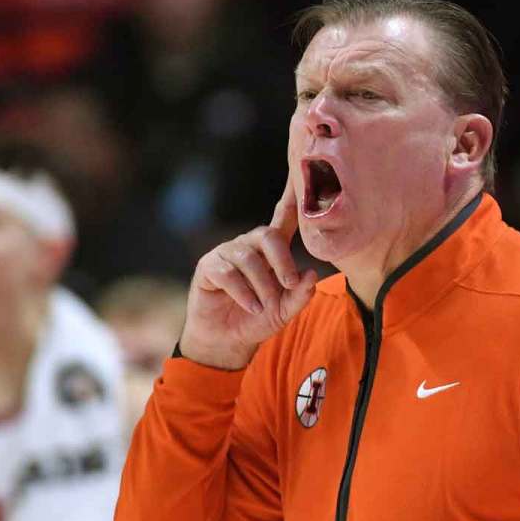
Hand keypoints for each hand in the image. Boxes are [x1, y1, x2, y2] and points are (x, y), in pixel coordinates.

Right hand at [179, 174, 317, 369]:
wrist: (228, 341)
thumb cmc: (258, 319)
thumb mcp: (286, 311)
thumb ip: (300, 294)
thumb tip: (311, 274)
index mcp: (271, 251)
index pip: (283, 219)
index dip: (292, 199)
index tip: (301, 179)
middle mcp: (249, 245)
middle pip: (267, 235)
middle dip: (282, 260)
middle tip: (290, 283)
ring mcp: (227, 254)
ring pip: (249, 259)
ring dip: (262, 285)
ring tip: (265, 307)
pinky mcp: (208, 267)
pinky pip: (228, 273)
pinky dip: (243, 293)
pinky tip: (251, 307)